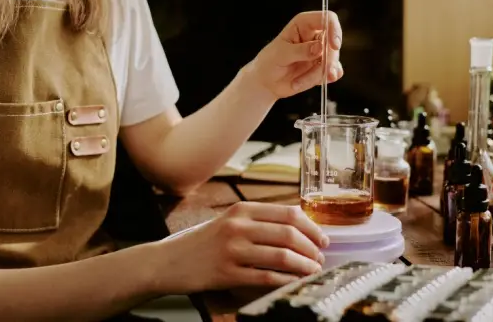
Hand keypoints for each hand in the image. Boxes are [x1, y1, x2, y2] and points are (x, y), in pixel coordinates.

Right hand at [156, 202, 329, 293]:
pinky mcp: (228, 273)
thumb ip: (258, 221)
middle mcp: (238, 226)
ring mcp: (232, 250)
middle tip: (320, 257)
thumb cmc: (202, 242)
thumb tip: (297, 228)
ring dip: (304, 265)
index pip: (288, 213)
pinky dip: (286, 280)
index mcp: (241, 210)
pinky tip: (295, 282)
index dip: (312, 227)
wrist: (170, 261)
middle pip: (289, 234)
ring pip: (282, 256)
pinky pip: (266, 277)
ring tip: (312, 270)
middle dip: (312, 247)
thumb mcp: (229, 221)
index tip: (322, 238)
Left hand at [248, 11, 342, 98]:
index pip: (327, 18)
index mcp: (304, 24)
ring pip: (333, 61)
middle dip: (327, 61)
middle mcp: (315, 36)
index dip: (334, 30)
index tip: (334, 46)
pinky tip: (308, 82)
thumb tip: (319, 48)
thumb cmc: (269, 62)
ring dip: (317, 75)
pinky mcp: (323, 67)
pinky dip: (323, 80)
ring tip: (297, 83)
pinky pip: (334, 72)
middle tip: (316, 72)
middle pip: (334, 43)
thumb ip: (300, 50)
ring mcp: (321, 52)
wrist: (266, 82)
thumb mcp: (280, 54)